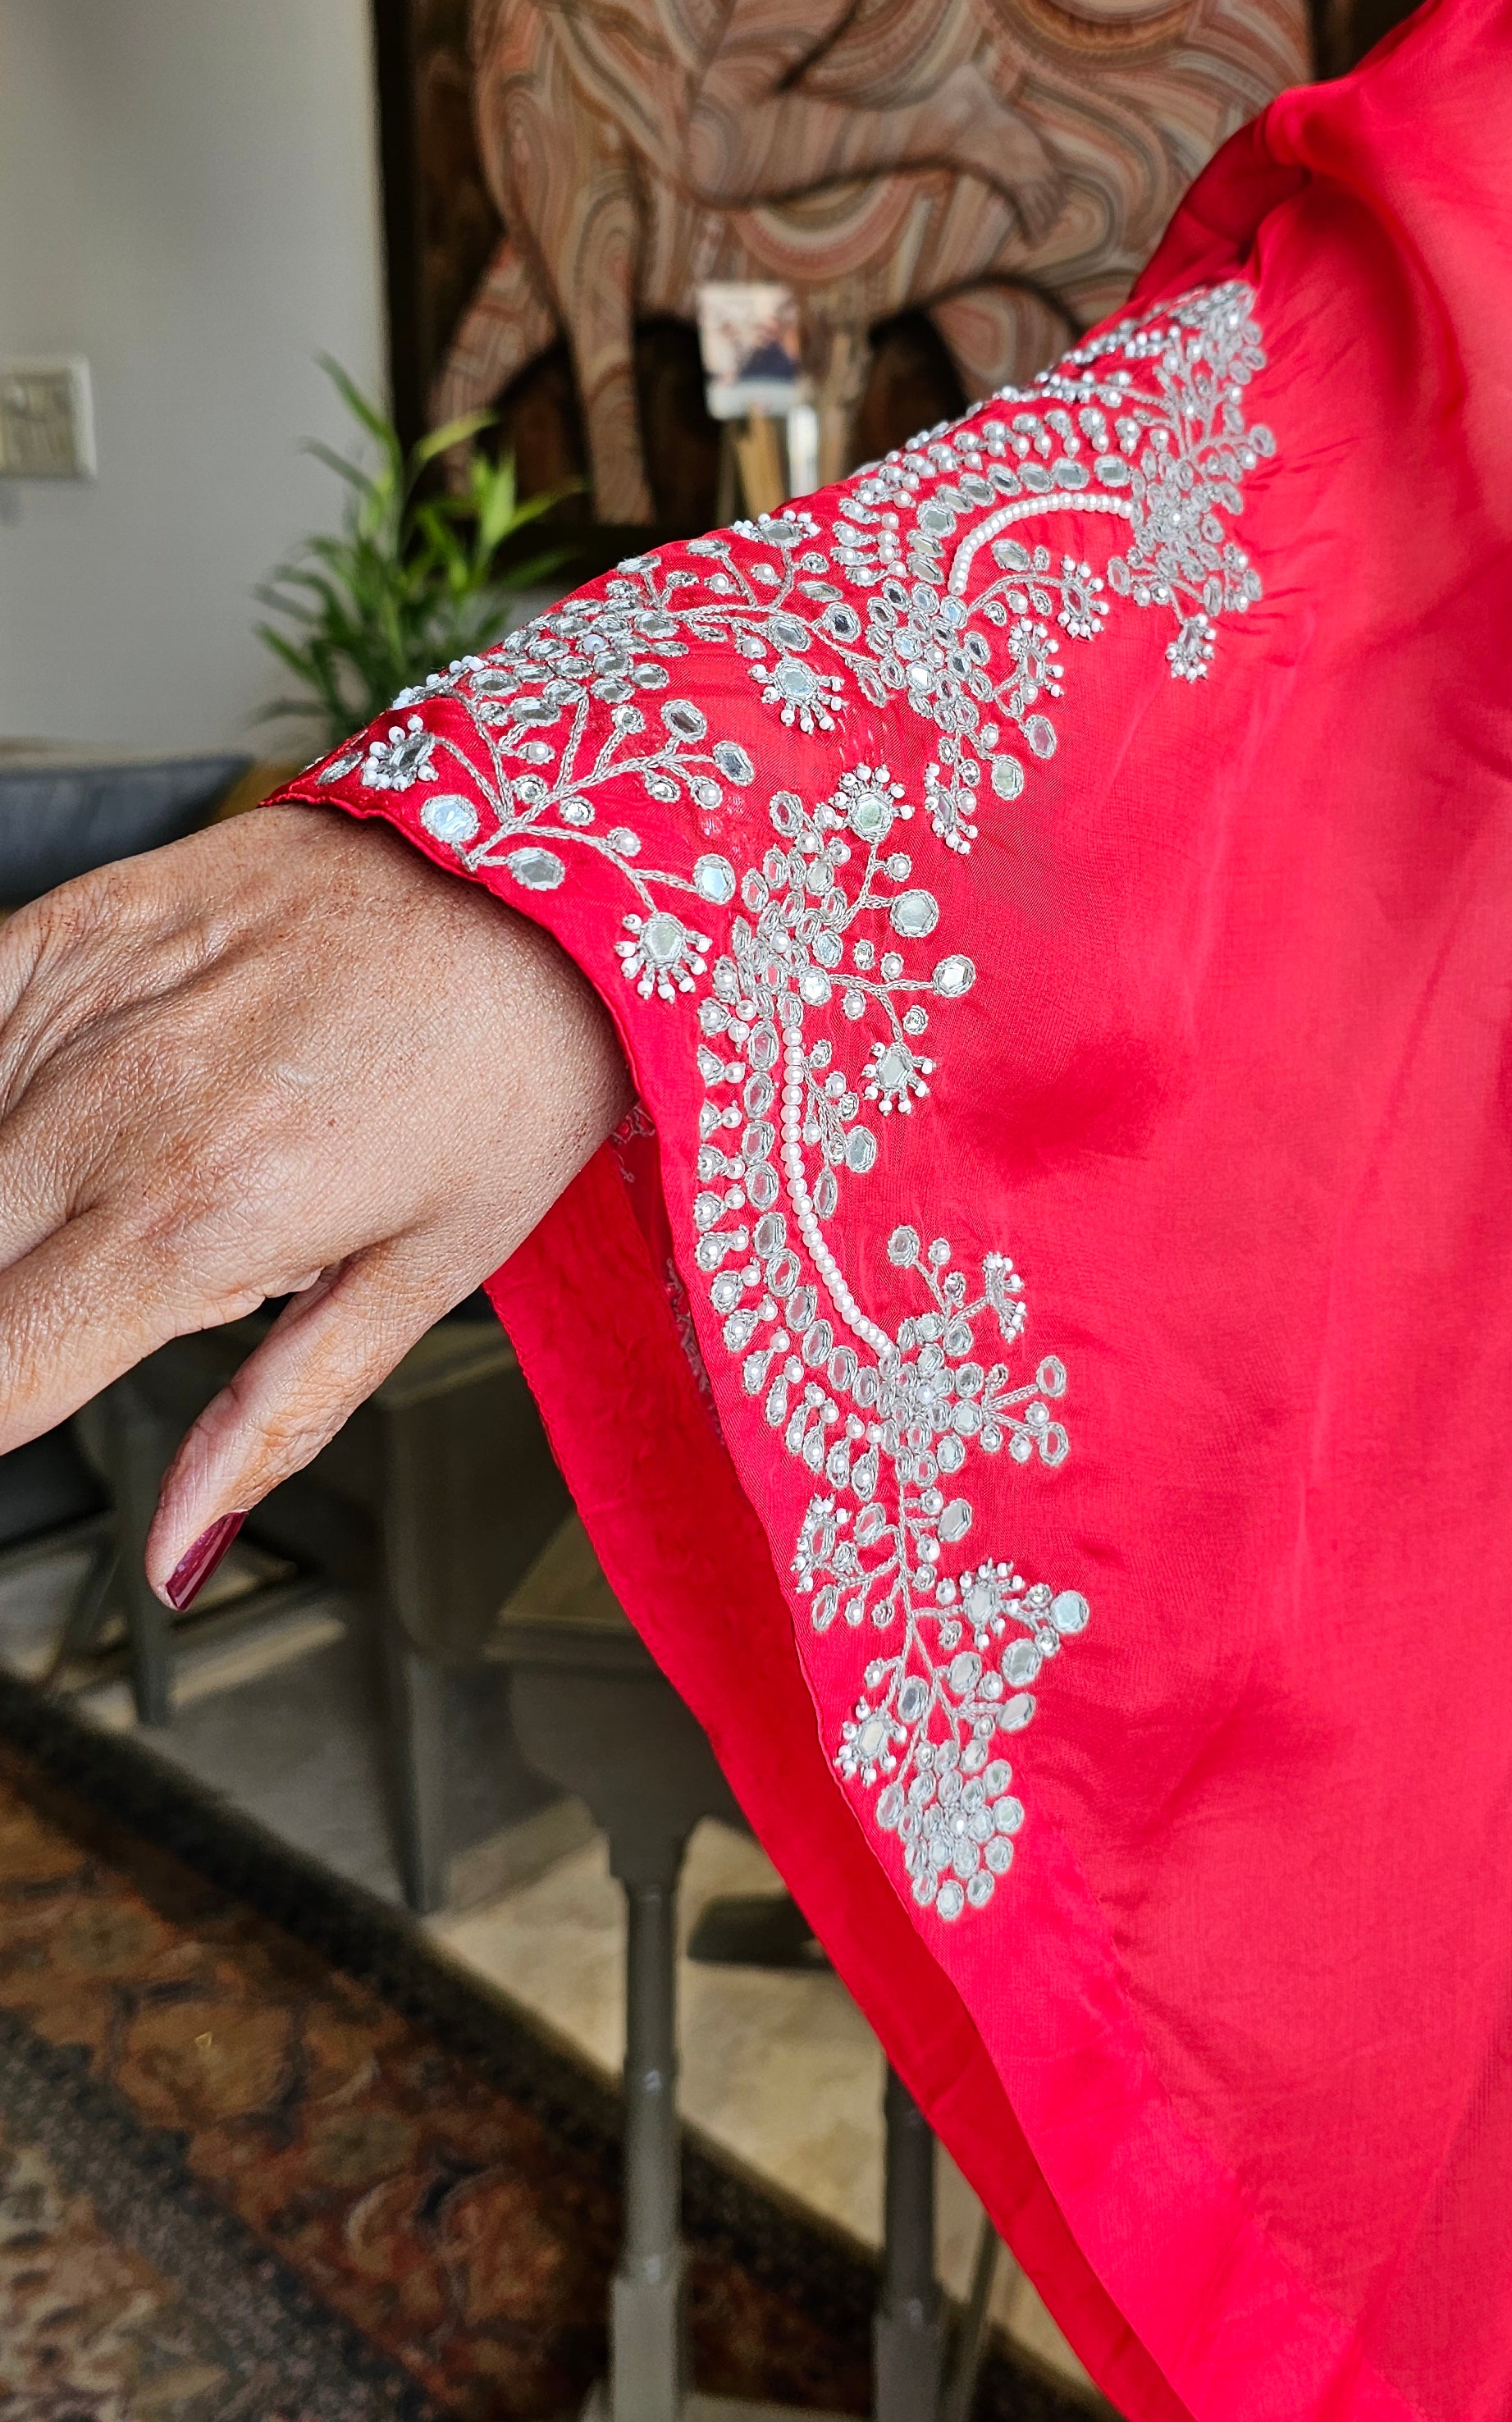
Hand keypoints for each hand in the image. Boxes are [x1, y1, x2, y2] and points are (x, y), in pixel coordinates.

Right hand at [0, 805, 627, 1602]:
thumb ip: (276, 1415)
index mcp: (199, 1220)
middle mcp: (113, 1111)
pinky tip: (92, 1102)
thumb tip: (183, 1551)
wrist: (547, 870)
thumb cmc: (512, 1062)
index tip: (34, 1408)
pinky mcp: (70, 925)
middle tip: (131, 1280)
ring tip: (155, 1178)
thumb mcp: (427, 1274)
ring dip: (19, 1203)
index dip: (1, 1413)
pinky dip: (6, 1096)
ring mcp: (79, 1007)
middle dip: (21, 1307)